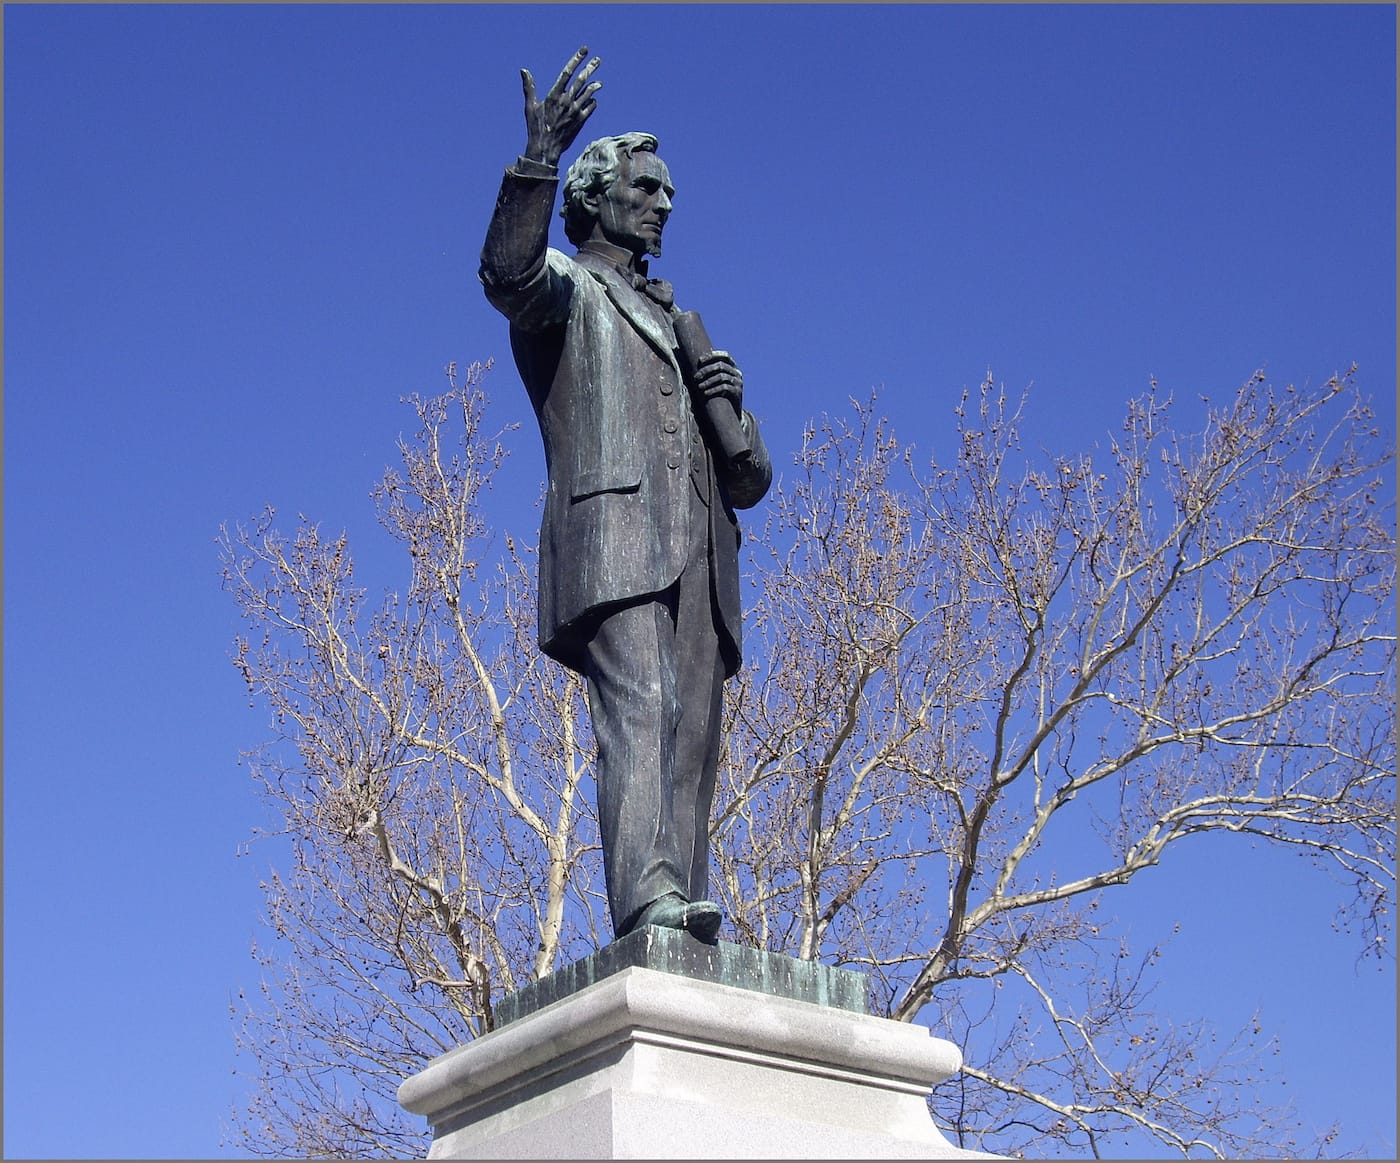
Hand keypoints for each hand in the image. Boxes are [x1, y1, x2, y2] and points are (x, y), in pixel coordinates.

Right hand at [521, 47, 600, 165]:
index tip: (584, 51)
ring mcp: (575, 112)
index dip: (576, 60)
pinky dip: (592, 102)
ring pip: (588, 94)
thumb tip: (523, 70)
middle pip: (581, 80)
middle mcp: (566, 102)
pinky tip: (593, 99)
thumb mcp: (530, 106)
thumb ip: (529, 87)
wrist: (545, 149)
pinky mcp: (580, 122)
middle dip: (590, 68)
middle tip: (597, 60)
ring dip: (594, 86)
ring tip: (599, 82)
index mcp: (554, 95)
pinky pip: (590, 108)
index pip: (567, 73)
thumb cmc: (535, 127)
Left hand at [694, 351, 742, 413]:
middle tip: (696, 377)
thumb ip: (712, 373)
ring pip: (722, 377)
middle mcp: (737, 373)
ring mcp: (738, 382)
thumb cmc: (721, 394)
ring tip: (699, 387)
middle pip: (721, 365)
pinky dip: (713, 390)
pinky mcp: (737, 392)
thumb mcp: (719, 382)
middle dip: (706, 370)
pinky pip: (725, 387)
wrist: (733, 412)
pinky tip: (706, 393)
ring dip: (708, 381)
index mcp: (733, 367)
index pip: (725, 355)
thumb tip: (695, 366)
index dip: (712, 356)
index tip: (700, 360)